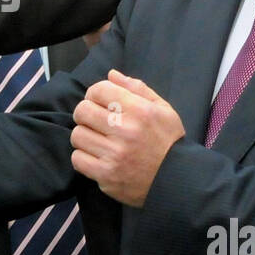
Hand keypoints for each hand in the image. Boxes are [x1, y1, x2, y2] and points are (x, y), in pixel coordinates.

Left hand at [70, 69, 182, 206]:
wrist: (177, 179)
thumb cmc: (168, 141)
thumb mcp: (162, 109)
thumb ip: (137, 89)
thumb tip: (111, 74)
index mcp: (139, 110)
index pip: (99, 90)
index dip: (94, 93)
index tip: (99, 102)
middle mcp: (125, 130)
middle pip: (82, 111)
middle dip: (85, 113)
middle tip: (94, 121)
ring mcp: (114, 154)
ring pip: (77, 135)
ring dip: (85, 136)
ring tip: (97, 140)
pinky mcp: (106, 175)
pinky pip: (77, 159)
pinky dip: (83, 157)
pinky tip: (96, 157)